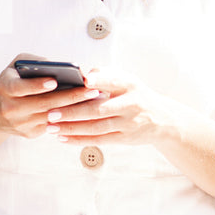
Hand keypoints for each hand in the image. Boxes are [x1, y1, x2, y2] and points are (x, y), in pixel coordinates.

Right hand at [0, 54, 105, 139]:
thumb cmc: (11, 82)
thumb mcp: (14, 68)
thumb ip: (32, 62)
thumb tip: (56, 65)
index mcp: (5, 88)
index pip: (20, 88)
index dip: (37, 85)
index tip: (54, 81)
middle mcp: (10, 109)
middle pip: (43, 104)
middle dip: (69, 97)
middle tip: (90, 90)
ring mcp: (20, 124)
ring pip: (52, 117)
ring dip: (75, 109)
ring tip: (95, 100)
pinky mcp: (29, 134)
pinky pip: (53, 126)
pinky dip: (71, 119)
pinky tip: (87, 111)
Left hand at [42, 66, 188, 146]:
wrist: (163, 120)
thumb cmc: (137, 95)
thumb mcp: (129, 80)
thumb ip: (106, 75)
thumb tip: (82, 74)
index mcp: (130, 85)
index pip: (113, 81)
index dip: (99, 81)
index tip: (83, 80)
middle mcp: (130, 104)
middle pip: (98, 109)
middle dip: (72, 112)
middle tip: (51, 112)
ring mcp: (128, 123)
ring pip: (95, 127)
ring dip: (71, 128)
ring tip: (52, 127)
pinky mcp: (124, 138)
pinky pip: (99, 140)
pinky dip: (79, 140)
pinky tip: (64, 138)